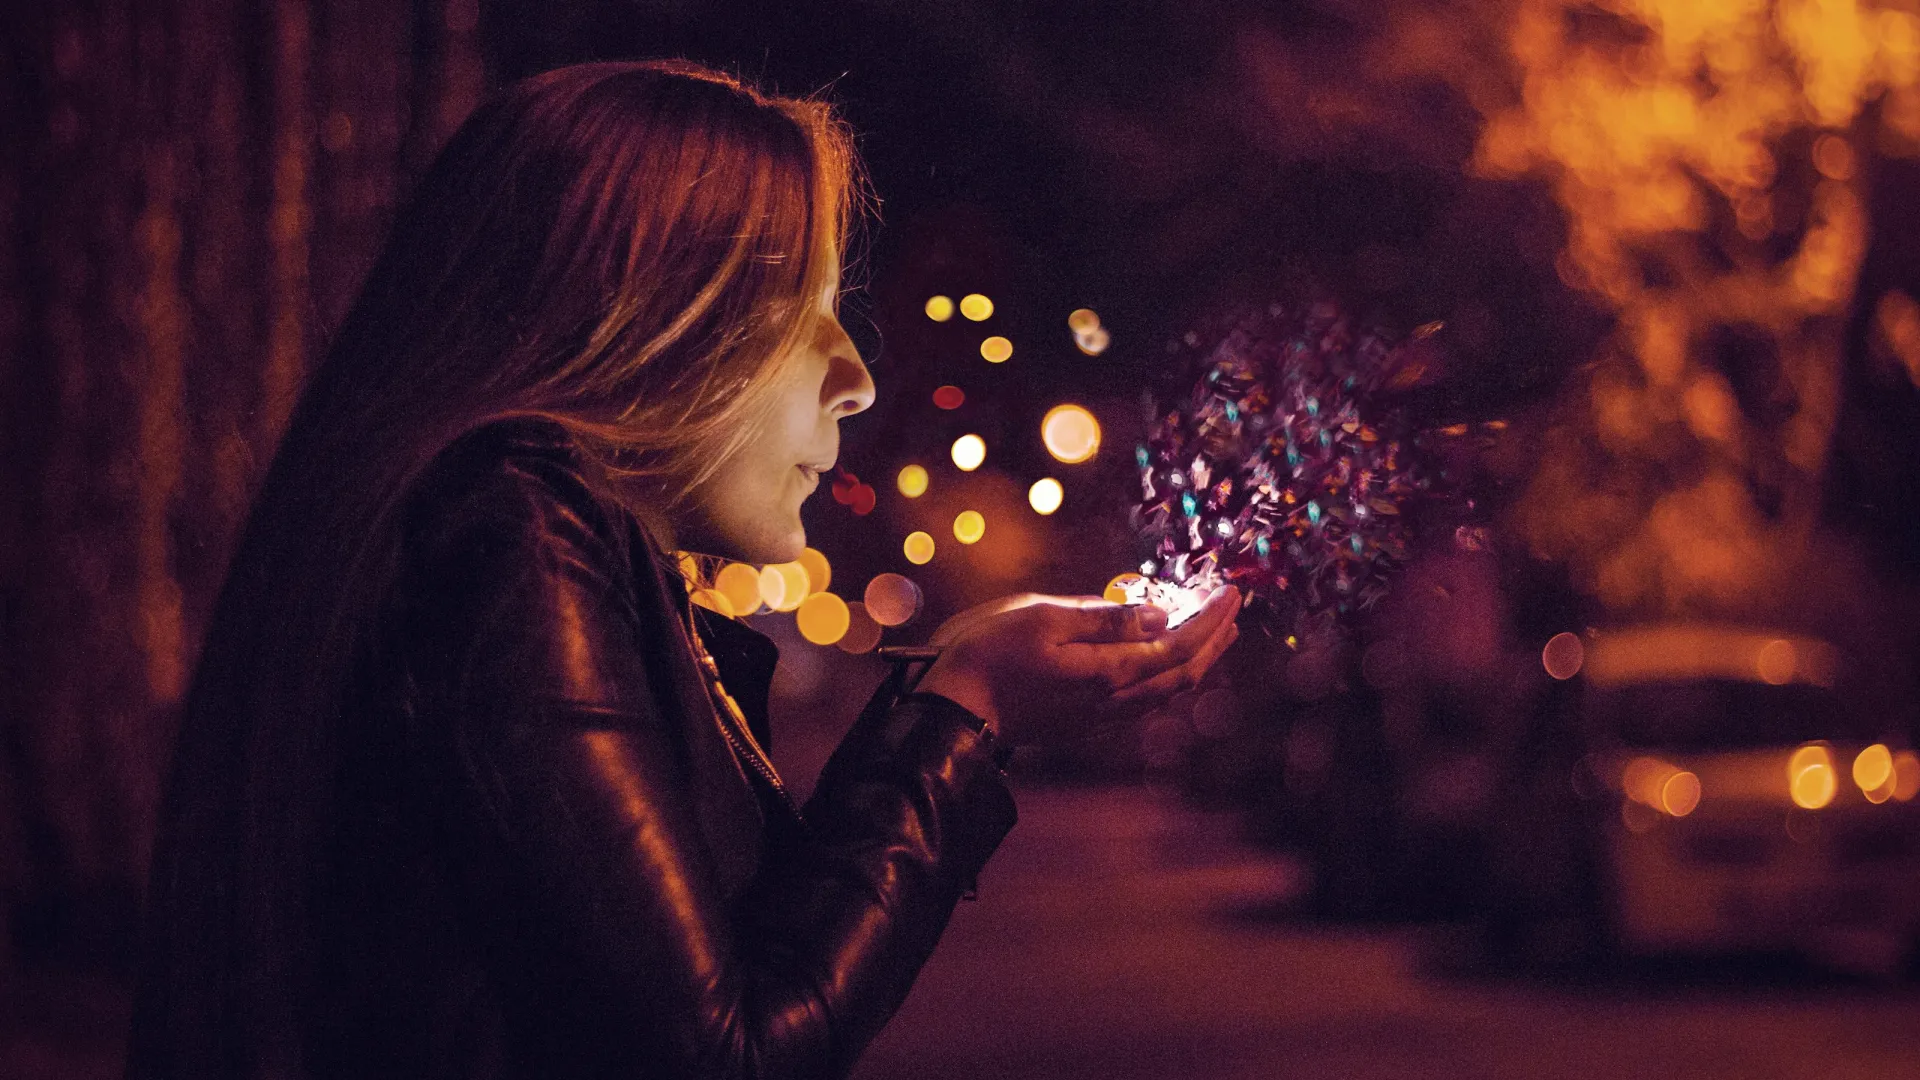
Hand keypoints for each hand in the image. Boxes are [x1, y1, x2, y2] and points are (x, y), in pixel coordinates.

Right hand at [912, 586, 1241, 746]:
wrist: (952, 710)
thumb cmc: (990, 655)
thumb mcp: (1044, 618)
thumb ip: (1105, 618)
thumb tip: (1159, 614)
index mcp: (1109, 671)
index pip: (1180, 645)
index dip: (1212, 619)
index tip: (1232, 591)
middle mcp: (1113, 700)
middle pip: (1182, 674)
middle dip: (1214, 641)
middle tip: (1233, 611)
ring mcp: (1097, 716)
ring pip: (1164, 692)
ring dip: (1194, 661)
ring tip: (1210, 635)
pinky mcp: (1081, 722)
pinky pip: (1141, 700)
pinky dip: (1165, 675)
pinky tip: (1160, 663)